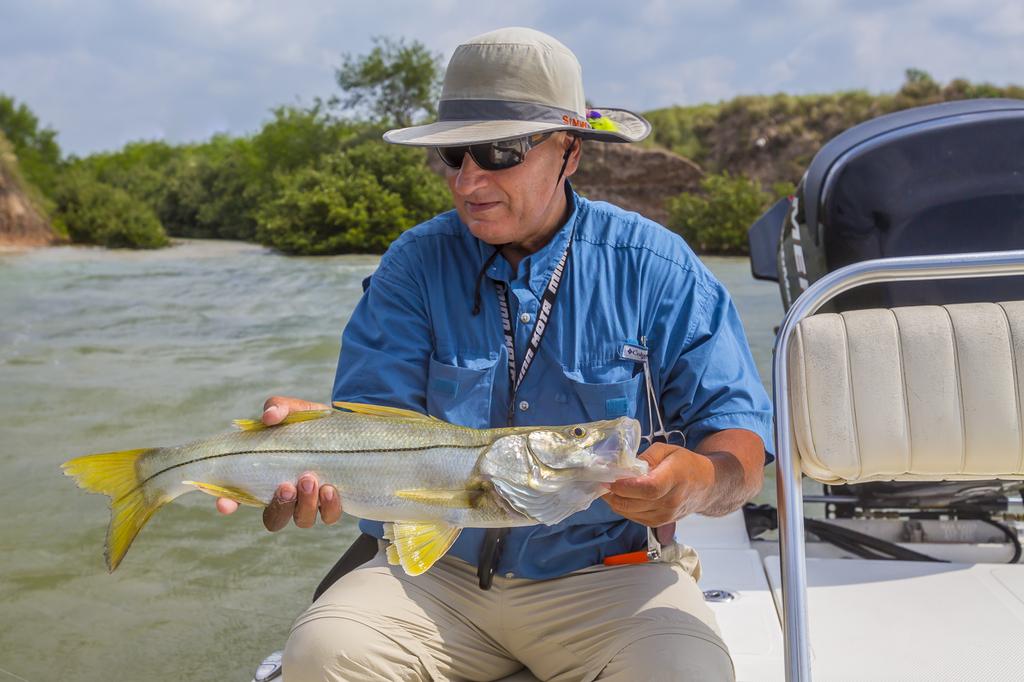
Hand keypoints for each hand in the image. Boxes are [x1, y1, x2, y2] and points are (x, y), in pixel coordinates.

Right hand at [216, 396, 341, 530]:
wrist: (345, 430)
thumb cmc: (310, 423)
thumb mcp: (294, 410)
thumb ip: (279, 408)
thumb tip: (269, 416)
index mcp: (265, 476)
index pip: (238, 497)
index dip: (228, 503)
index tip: (225, 504)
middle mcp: (285, 496)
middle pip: (274, 518)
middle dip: (280, 505)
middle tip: (286, 485)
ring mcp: (308, 503)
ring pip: (301, 520)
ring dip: (305, 505)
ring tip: (311, 480)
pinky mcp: (332, 504)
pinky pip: (329, 516)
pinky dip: (329, 507)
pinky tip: (330, 489)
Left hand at [602, 443, 709, 526]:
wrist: (706, 486)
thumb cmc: (686, 465)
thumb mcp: (667, 450)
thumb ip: (645, 456)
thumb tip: (624, 465)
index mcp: (674, 478)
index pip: (648, 488)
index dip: (626, 486)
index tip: (611, 479)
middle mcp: (670, 501)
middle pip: (634, 503)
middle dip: (612, 494)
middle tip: (602, 482)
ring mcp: (664, 516)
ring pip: (629, 512)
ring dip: (614, 501)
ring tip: (608, 488)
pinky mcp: (658, 523)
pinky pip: (633, 517)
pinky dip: (623, 507)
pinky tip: (621, 496)